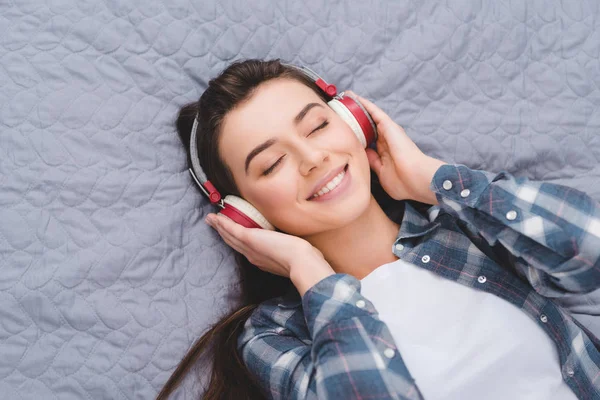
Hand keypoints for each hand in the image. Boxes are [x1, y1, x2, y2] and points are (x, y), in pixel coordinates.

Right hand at [205, 213, 333, 295]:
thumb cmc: (302, 260)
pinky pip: (232, 229)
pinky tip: (216, 217)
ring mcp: (250, 248)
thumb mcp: (292, 254)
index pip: (245, 248)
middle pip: (233, 242)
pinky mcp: (249, 239)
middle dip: (223, 233)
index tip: (230, 233)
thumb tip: (299, 247)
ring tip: (211, 219)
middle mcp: (252, 255)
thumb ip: (290, 251)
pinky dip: (222, 224)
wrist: (301, 263)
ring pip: (230, 236)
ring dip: (219, 226)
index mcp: (262, 259)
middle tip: (213, 223)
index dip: (236, 240)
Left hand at [347, 91, 446, 203]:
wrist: (416, 178)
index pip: (368, 142)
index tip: (344, 133)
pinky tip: (352, 96)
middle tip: (339, 112)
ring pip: (369, 116)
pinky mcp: (388, 125)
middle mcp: (386, 140)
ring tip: (344, 98)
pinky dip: (364, 104)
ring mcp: (388, 132)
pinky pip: (374, 111)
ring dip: (357, 108)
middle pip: (367, 127)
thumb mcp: (381, 173)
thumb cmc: (402, 183)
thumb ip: (372, 162)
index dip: (357, 137)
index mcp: (385, 154)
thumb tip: (362, 153)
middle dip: (355, 120)